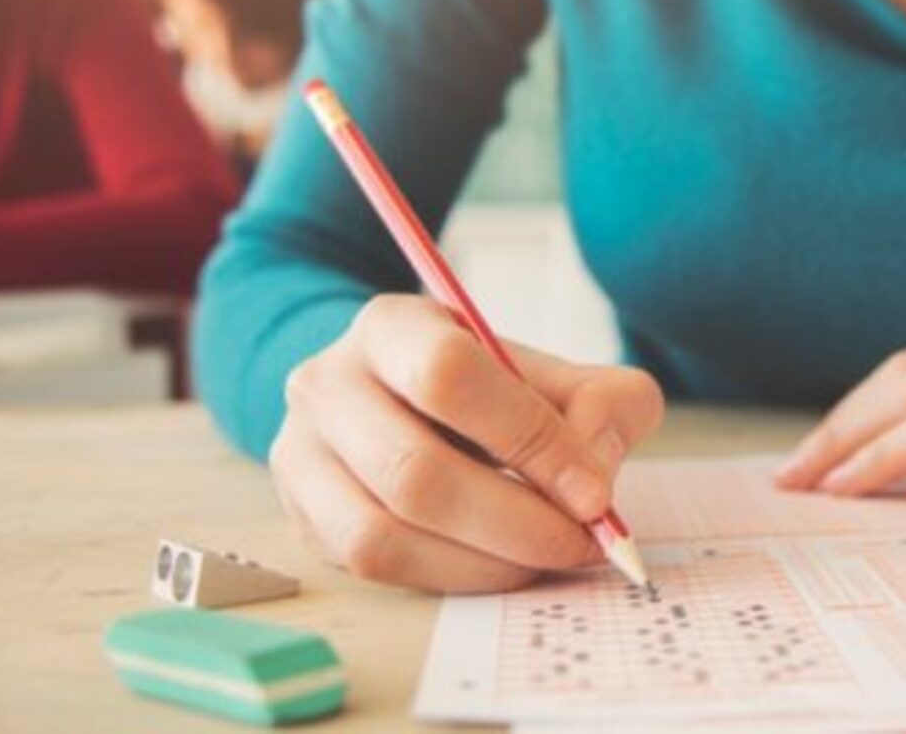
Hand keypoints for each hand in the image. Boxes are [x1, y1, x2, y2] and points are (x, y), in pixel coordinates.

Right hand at [274, 294, 663, 592]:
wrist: (396, 401)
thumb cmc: (485, 390)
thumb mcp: (551, 374)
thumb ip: (605, 402)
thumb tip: (594, 471)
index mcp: (390, 327)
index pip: (448, 376)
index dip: (529, 440)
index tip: (593, 491)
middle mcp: (326, 385)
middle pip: (414, 472)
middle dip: (517, 521)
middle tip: (582, 541)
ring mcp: (300, 457)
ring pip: (382, 534)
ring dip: (484, 562)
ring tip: (544, 556)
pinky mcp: (303, 519)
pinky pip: (373, 568)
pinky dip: (451, 578)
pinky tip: (498, 564)